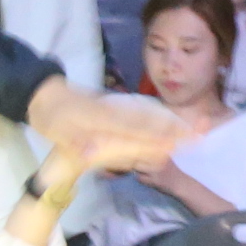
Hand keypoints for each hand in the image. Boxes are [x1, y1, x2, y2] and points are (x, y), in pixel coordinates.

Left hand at [22, 78, 185, 179]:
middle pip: (151, 120)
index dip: (160, 134)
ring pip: (149, 114)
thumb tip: (90, 152)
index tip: (180, 140)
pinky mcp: (114, 108)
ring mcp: (117, 108)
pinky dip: (157, 116)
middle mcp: (116, 112)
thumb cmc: (52, 116)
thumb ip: (75, 140)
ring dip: (171, 120)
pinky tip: (167, 118)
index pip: (138, 128)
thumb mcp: (58, 131)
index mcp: (104, 119)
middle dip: (176, 126)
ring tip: (194, 124)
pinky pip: (141, 112)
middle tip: (201, 130)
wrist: (44, 93)